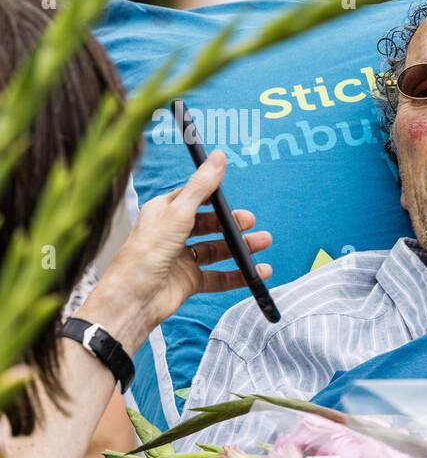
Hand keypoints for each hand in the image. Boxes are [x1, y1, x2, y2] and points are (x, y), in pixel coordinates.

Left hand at [78, 150, 270, 352]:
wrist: (133, 299)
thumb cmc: (145, 255)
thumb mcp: (178, 214)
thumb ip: (202, 187)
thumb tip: (217, 157)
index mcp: (163, 213)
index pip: (193, 198)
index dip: (214, 196)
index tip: (234, 196)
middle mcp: (172, 234)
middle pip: (209, 225)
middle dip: (232, 224)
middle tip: (251, 223)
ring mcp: (182, 259)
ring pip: (218, 249)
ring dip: (240, 247)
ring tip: (262, 244)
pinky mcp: (189, 281)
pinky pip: (219, 276)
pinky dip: (238, 274)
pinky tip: (256, 272)